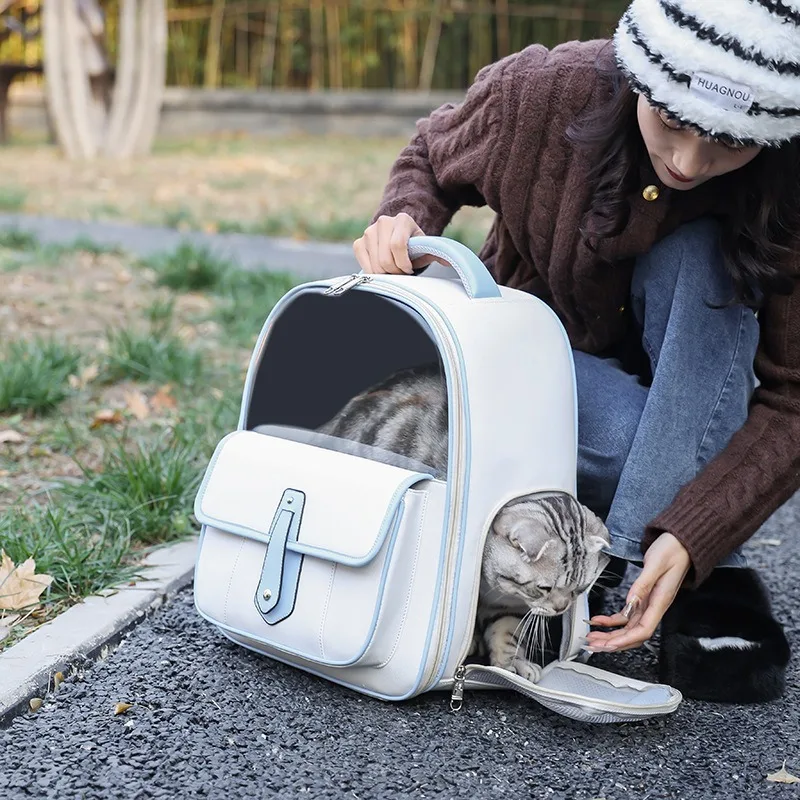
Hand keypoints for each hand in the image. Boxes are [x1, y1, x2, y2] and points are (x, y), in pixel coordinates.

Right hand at [353, 213, 441, 274]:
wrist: (397, 237)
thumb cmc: (414, 246)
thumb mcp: (426, 248)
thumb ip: (436, 253)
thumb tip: (449, 262)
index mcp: (402, 220)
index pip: (397, 245)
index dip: (403, 263)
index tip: (410, 269)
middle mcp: (383, 222)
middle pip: (385, 259)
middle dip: (395, 272)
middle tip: (402, 273)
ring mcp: (369, 231)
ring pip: (376, 265)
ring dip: (386, 274)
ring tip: (394, 270)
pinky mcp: (359, 242)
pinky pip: (365, 265)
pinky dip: (374, 273)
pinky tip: (382, 270)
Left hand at [584, 532, 690, 652]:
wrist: (682, 543)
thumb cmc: (673, 551)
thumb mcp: (656, 564)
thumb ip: (643, 584)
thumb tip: (630, 602)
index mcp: (660, 601)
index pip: (642, 630)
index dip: (625, 640)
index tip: (608, 645)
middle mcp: (655, 606)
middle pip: (633, 633)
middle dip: (613, 642)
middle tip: (593, 645)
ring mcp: (649, 603)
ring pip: (628, 627)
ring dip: (610, 634)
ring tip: (593, 636)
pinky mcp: (644, 597)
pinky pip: (627, 615)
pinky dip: (612, 620)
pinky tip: (599, 620)